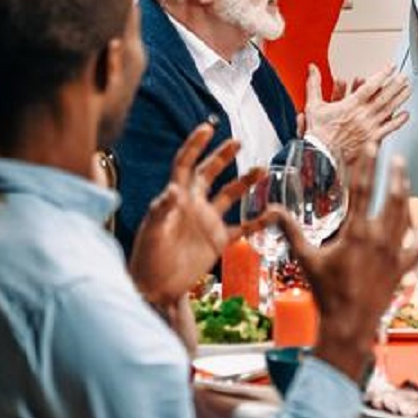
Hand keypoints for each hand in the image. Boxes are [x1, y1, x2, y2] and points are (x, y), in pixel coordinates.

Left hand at [128, 124, 263, 304]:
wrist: (155, 288)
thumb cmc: (147, 259)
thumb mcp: (151, 234)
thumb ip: (161, 212)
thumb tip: (174, 190)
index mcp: (176, 199)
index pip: (185, 165)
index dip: (195, 146)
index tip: (207, 128)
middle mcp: (193, 205)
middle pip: (209, 173)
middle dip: (222, 156)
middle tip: (237, 141)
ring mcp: (207, 222)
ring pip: (229, 196)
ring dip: (244, 183)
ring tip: (261, 171)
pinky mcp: (217, 241)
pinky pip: (241, 228)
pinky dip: (256, 221)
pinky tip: (271, 214)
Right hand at [269, 143, 417, 383]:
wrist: (349, 326)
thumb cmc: (326, 293)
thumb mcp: (306, 259)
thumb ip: (291, 231)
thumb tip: (272, 210)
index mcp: (357, 232)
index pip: (363, 189)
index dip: (368, 164)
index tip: (373, 146)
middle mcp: (380, 239)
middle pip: (393, 197)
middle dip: (396, 175)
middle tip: (398, 159)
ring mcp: (395, 254)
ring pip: (406, 217)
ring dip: (406, 196)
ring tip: (404, 182)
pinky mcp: (402, 269)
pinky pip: (416, 246)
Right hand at [302, 63, 410, 162]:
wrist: (321, 155)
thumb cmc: (318, 133)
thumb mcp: (313, 105)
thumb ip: (314, 84)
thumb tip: (312, 69)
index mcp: (350, 105)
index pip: (370, 86)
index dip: (382, 75)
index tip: (391, 67)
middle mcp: (362, 115)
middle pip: (383, 96)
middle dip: (395, 84)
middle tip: (404, 76)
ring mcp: (369, 127)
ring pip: (388, 110)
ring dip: (400, 99)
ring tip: (408, 89)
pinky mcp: (372, 139)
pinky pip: (388, 129)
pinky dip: (398, 121)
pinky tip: (405, 115)